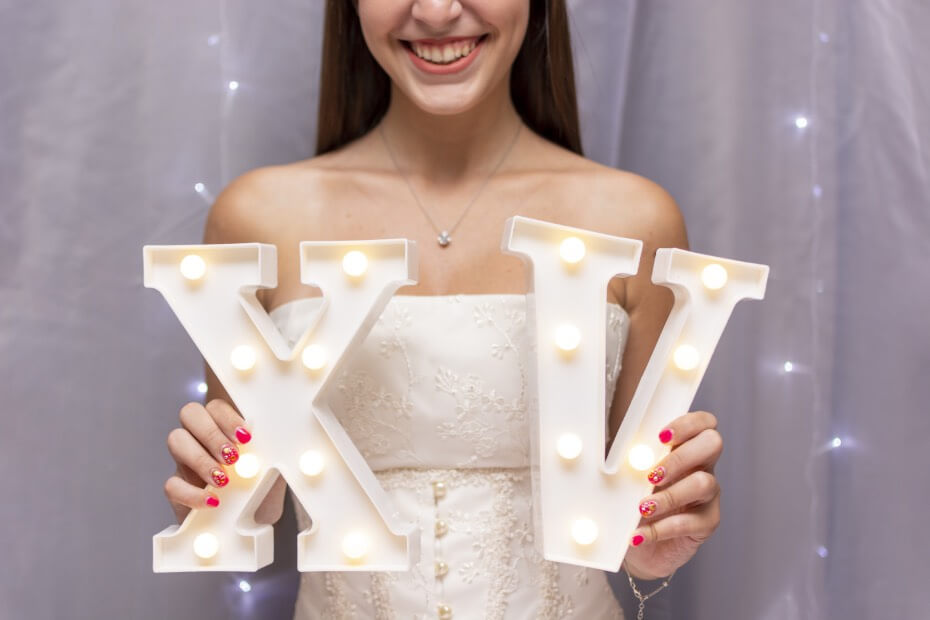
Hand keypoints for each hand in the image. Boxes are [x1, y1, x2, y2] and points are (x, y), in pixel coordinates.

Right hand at [163, 399, 282, 524]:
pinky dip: (192, 493)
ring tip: (223, 479)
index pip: (217, 407)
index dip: (227, 419)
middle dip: (211, 434)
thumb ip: (273, 453)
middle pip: (190, 413)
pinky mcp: (177, 489)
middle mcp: (201, 437)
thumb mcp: (273, 468)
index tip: (246, 438)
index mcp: (225, 426)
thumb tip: (286, 439)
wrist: (251, 522)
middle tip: (232, 457)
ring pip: (176, 440)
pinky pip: (171, 484)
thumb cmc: (263, 488)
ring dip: (201, 459)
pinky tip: (213, 501)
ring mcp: (185, 461)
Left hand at [621, 411, 722, 579]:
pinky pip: (692, 522)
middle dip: (679, 457)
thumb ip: (630, 462)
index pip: (703, 422)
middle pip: (712, 443)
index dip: (687, 423)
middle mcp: (701, 467)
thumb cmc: (629, 505)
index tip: (661, 437)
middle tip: (652, 475)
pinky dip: (661, 529)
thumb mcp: (626, 480)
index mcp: (684, 448)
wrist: (634, 549)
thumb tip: (615, 453)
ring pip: (704, 483)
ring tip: (643, 508)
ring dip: (670, 495)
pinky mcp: (706, 523)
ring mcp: (708, 496)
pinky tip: (639, 535)